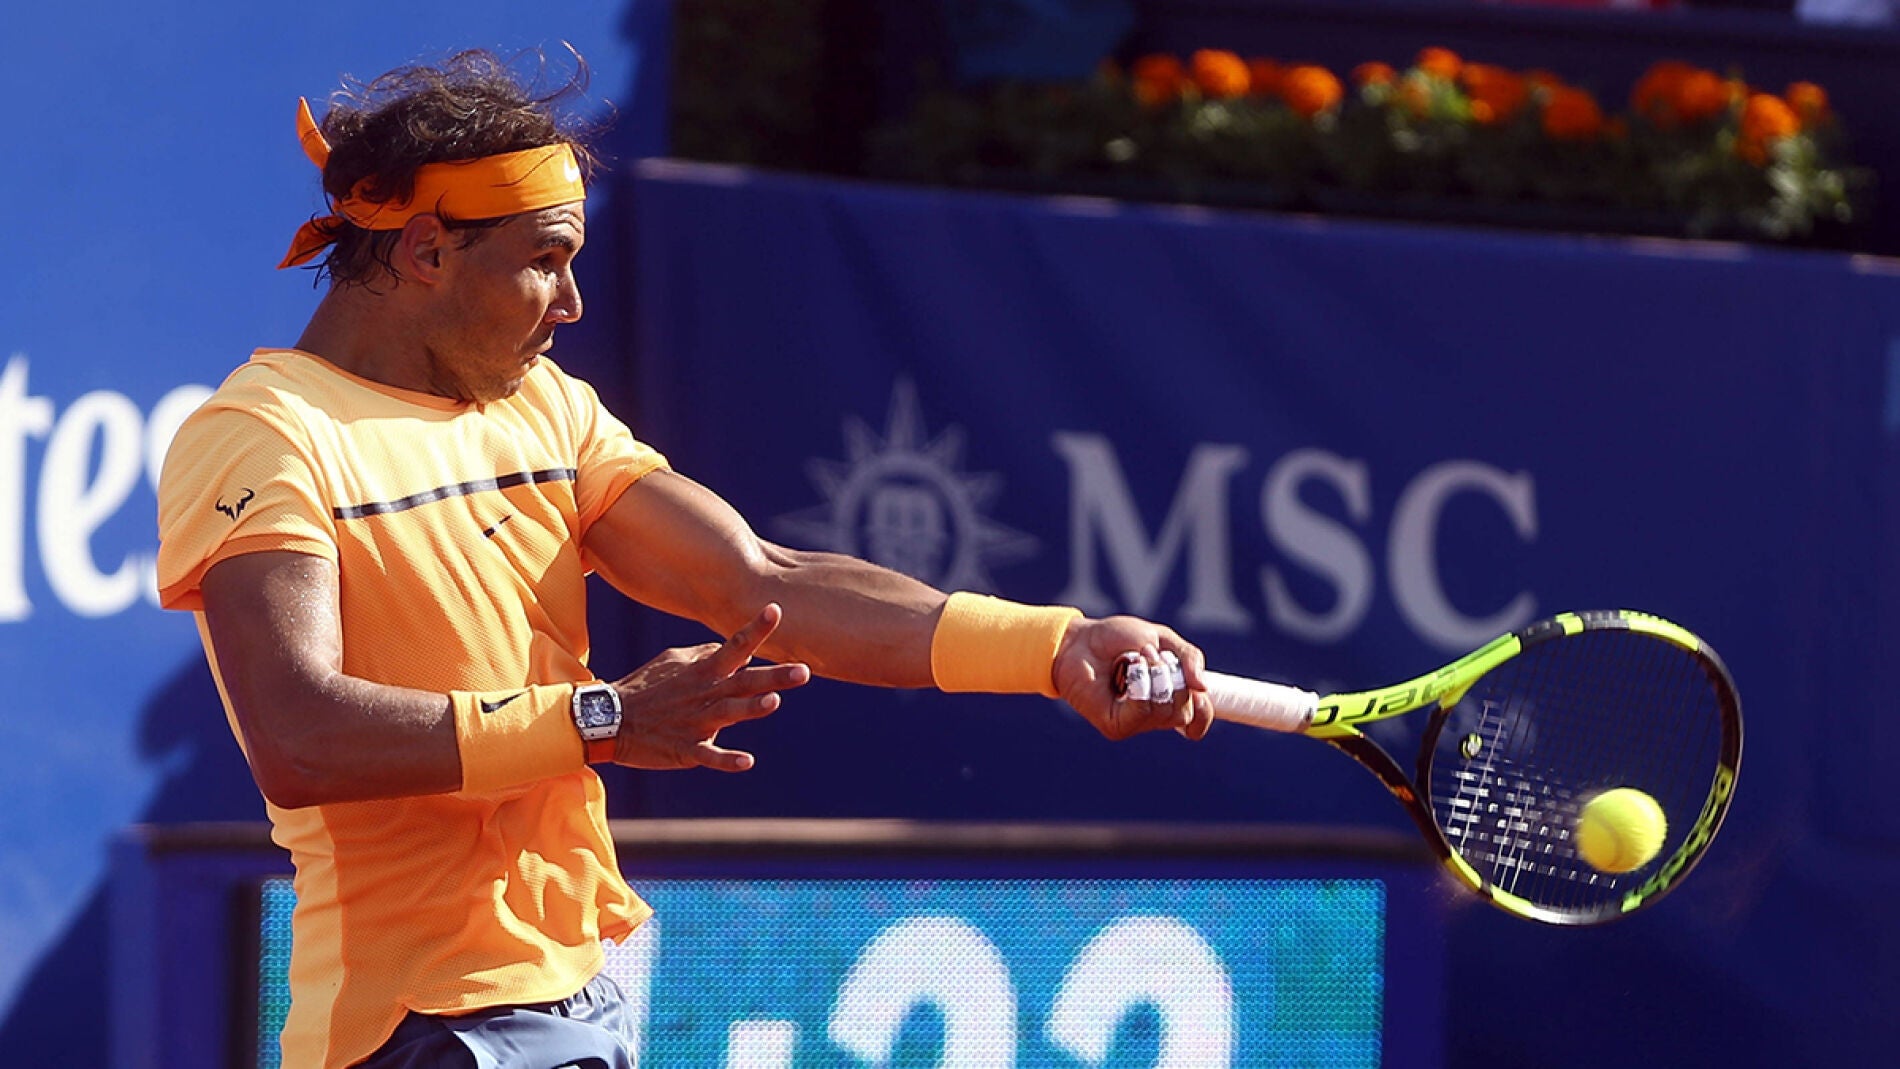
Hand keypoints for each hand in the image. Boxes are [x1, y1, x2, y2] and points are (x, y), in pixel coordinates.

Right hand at [608, 603, 809, 771]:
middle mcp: (704, 693)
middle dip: (774, 676)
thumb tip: (730, 648)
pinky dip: (727, 759)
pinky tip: (747, 762)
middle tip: (804, 671)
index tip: (776, 609)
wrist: (609, 720)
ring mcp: (695, 722)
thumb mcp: (671, 661)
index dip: (756, 629)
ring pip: (728, 713)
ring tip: (774, 702)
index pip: (734, 646)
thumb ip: (704, 654)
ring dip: (751, 708)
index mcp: (703, 671)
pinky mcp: (684, 748)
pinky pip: (708, 754)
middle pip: (744, 682)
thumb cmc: (645, 688)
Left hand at [1052, 616, 1213, 741]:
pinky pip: (1142, 710)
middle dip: (1175, 677)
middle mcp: (1154, 714)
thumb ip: (1189, 657)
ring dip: (1155, 675)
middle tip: (1153, 656)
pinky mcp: (1116, 725)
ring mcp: (1135, 722)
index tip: (1198, 689)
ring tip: (1135, 659)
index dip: (1204, 708)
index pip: (1198, 718)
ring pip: (1165, 711)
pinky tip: (1128, 669)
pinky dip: (1140, 683)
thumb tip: (1203, 687)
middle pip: (1184, 712)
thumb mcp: (1162, 639)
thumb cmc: (1117, 639)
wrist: (1079, 639)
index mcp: (1169, 697)